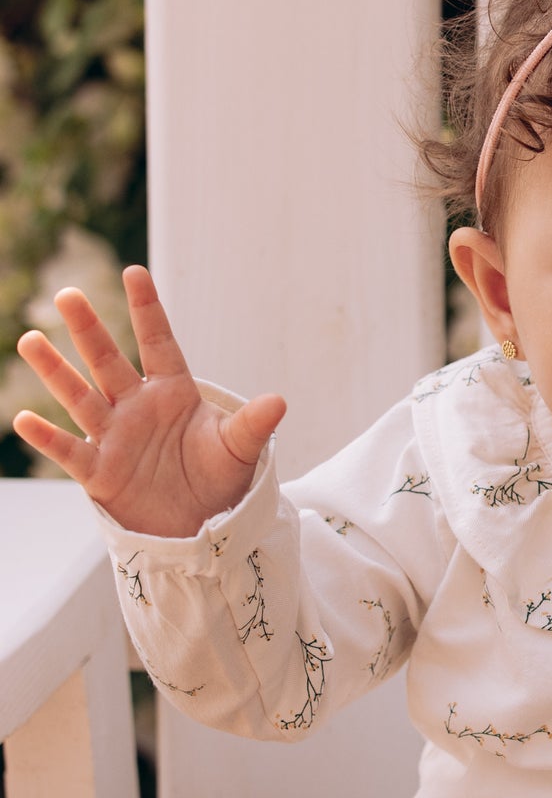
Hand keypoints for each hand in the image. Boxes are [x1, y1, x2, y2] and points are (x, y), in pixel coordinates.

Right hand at [13, 266, 285, 538]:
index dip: (147, 310)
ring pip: (80, 397)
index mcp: (172, 392)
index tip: (135, 272)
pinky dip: (48, 438)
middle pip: (108, 361)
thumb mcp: (239, 450)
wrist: (200, 525)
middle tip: (68, 294)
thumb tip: (279, 402)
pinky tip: (24, 420)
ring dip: (56, 371)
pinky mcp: (99, 472)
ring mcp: (114, 436)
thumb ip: (252, 425)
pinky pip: (70, 451)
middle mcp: (136, 406)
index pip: (158, 343)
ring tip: (31, 340)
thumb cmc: (218, 479)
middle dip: (89, 329)